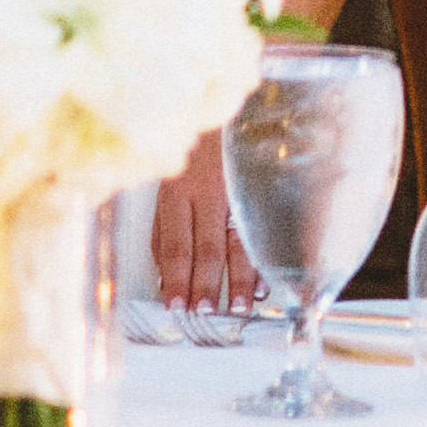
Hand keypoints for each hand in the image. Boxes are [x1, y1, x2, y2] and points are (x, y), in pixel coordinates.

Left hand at [150, 126, 256, 311]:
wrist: (224, 113)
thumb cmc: (191, 157)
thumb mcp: (166, 189)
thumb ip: (163, 233)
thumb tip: (164, 278)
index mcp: (176, 193)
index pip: (175, 244)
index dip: (175, 278)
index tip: (175, 305)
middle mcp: (206, 192)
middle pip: (206, 247)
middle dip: (206, 284)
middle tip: (205, 312)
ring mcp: (235, 190)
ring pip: (237, 241)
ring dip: (238, 279)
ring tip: (237, 307)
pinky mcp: (257, 188)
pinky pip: (261, 230)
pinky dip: (261, 260)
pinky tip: (262, 282)